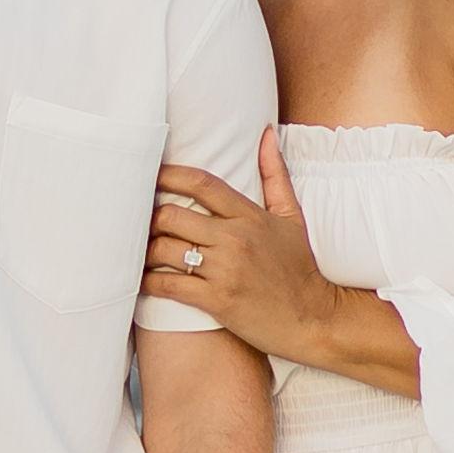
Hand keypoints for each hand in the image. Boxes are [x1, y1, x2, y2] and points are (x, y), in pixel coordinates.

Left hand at [148, 133, 343, 364]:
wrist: (313, 318)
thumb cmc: (299, 268)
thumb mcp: (292, 217)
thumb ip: (275, 174)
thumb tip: (267, 133)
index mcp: (250, 216)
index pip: (202, 184)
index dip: (170, 176)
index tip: (150, 175)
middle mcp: (235, 239)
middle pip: (172, 215)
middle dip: (150, 217)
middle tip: (141, 222)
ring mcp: (225, 270)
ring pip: (164, 250)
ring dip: (146, 251)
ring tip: (139, 251)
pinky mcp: (217, 300)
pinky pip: (169, 286)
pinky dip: (150, 283)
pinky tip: (145, 280)